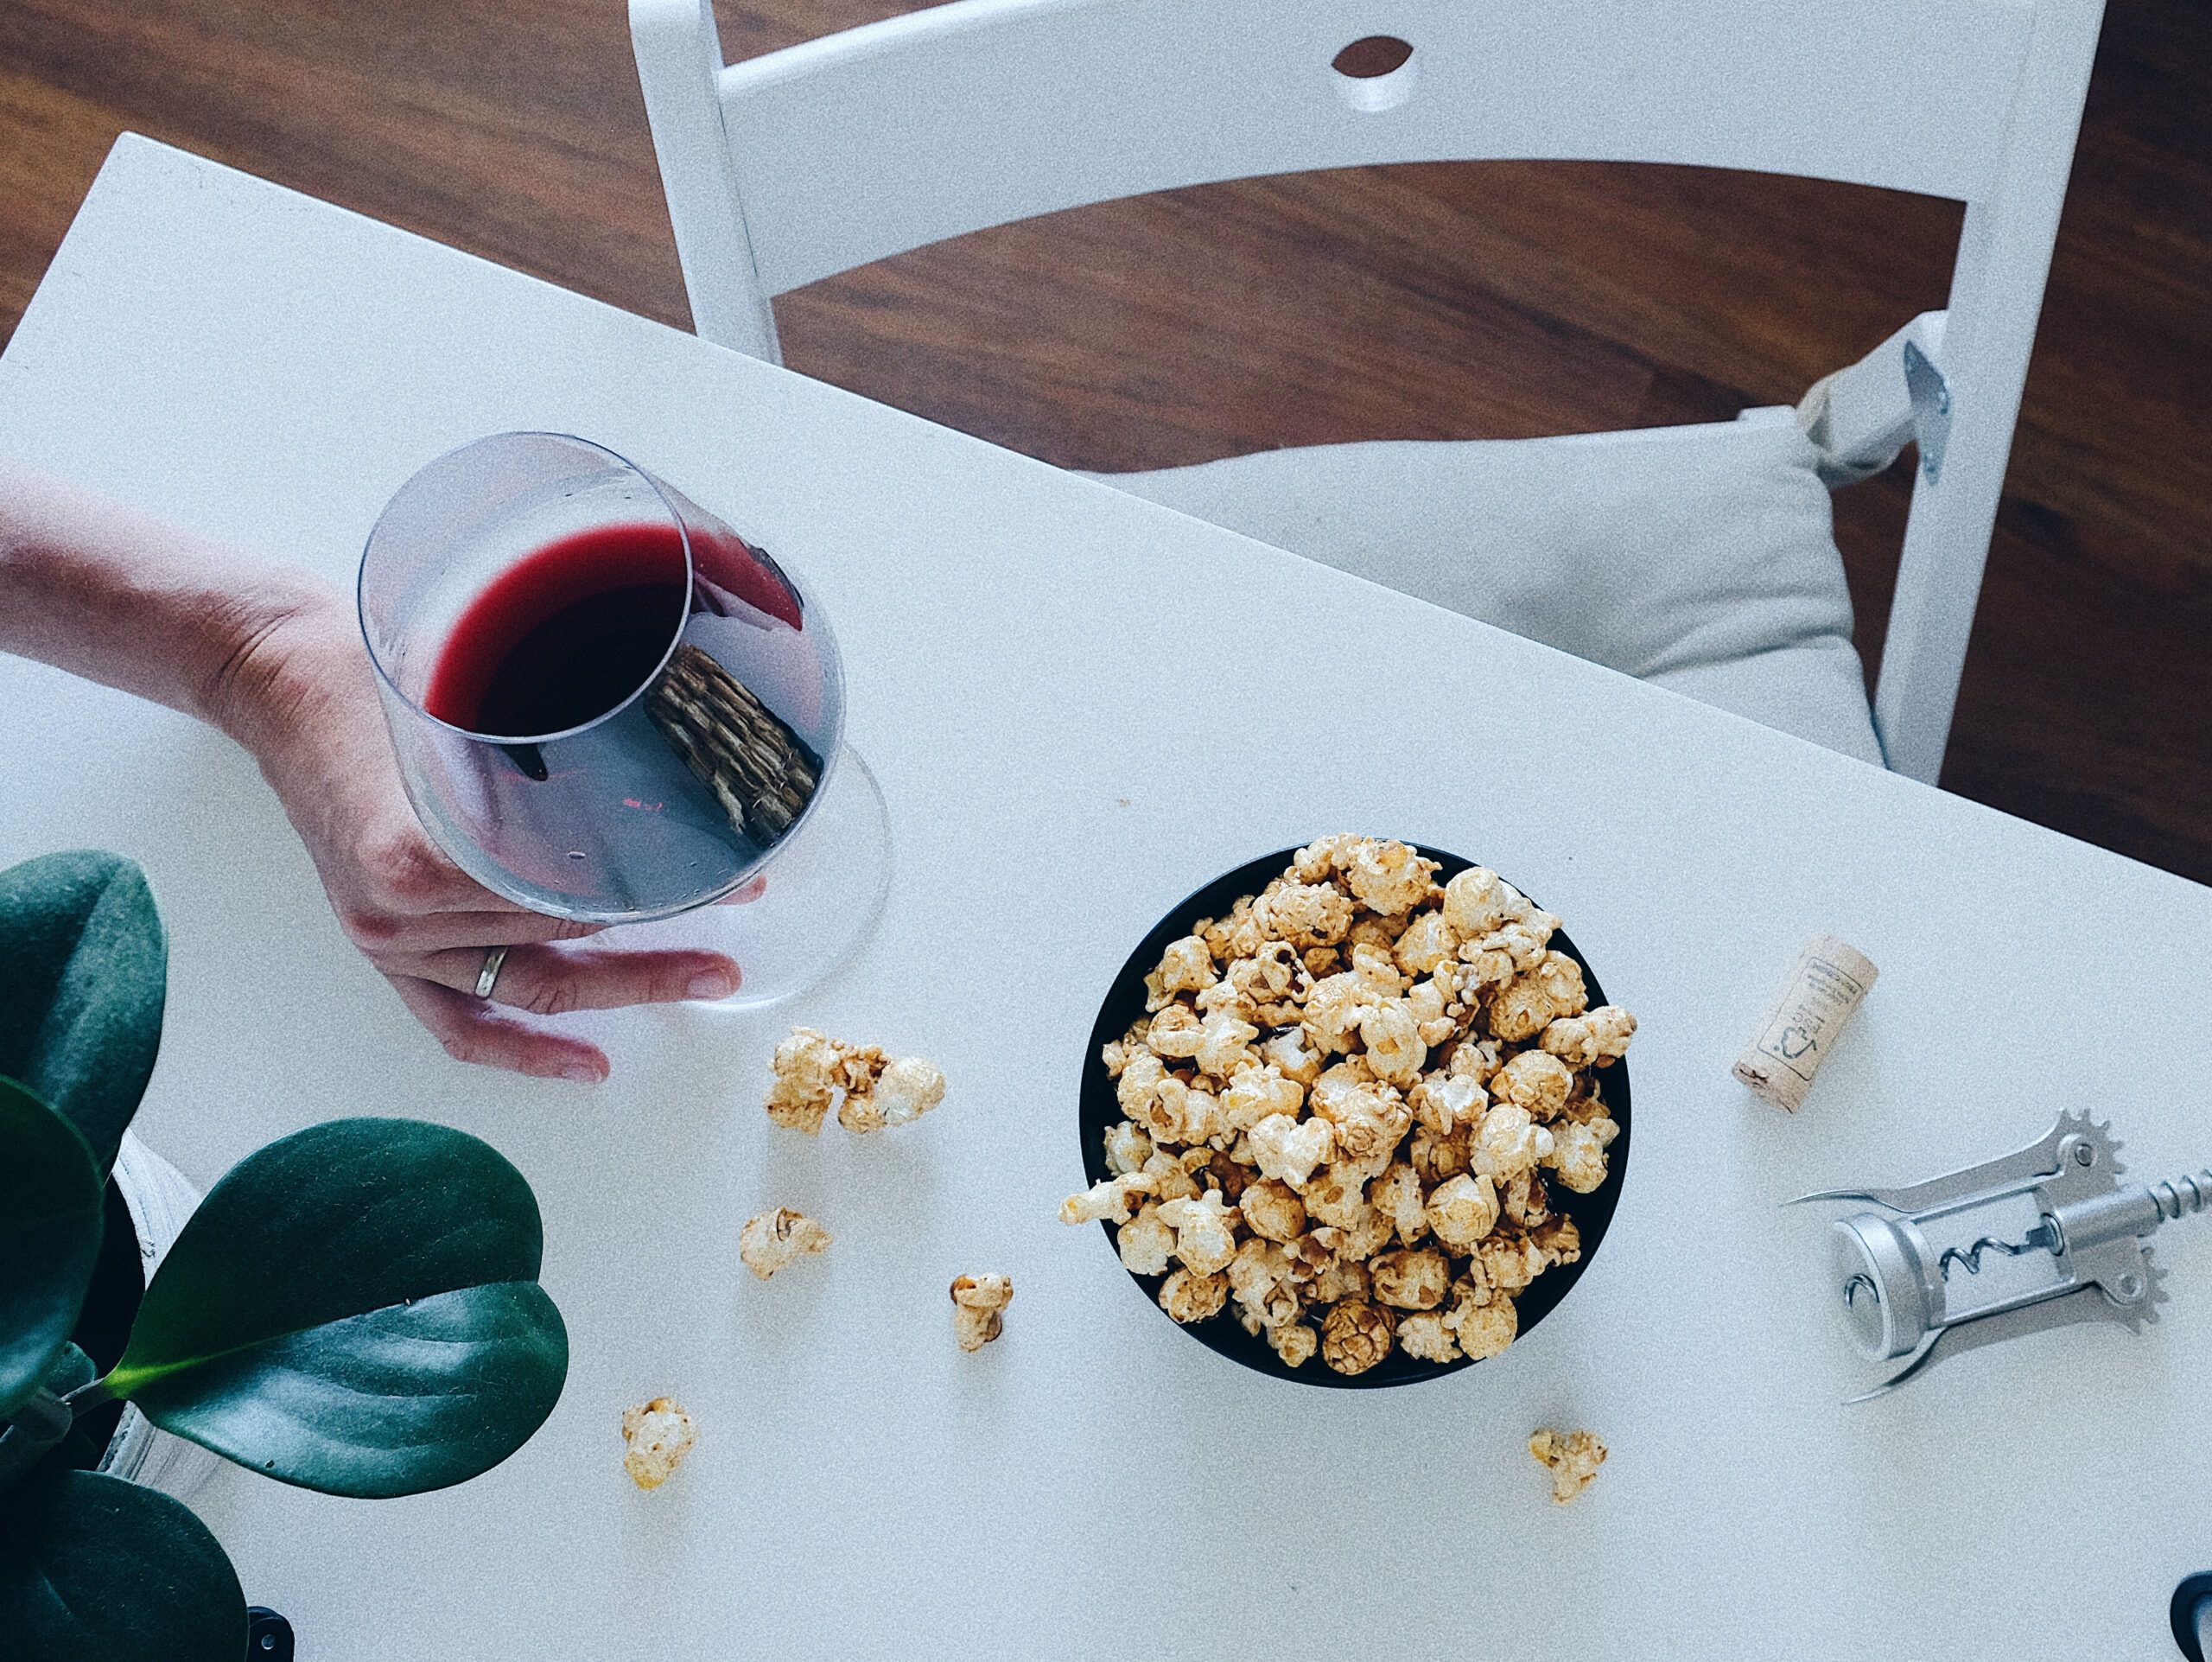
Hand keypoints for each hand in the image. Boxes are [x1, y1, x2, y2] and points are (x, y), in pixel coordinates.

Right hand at [211, 589, 742, 1080]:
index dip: (665, 885)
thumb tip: (663, 783)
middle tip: (741, 917)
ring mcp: (387, 940)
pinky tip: (589, 1063)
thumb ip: (552, 757)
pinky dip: (524, 1049)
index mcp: (419, 854)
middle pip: (561, 940)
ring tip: (702, 975)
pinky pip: (457, 1022)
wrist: (277, 677)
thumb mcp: (470, 697)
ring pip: (527, 984)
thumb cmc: (375, 672)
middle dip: (664, 934)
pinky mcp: (382, 948)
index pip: (574, 892)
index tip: (732, 871)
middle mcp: (401, 912)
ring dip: (622, 985)